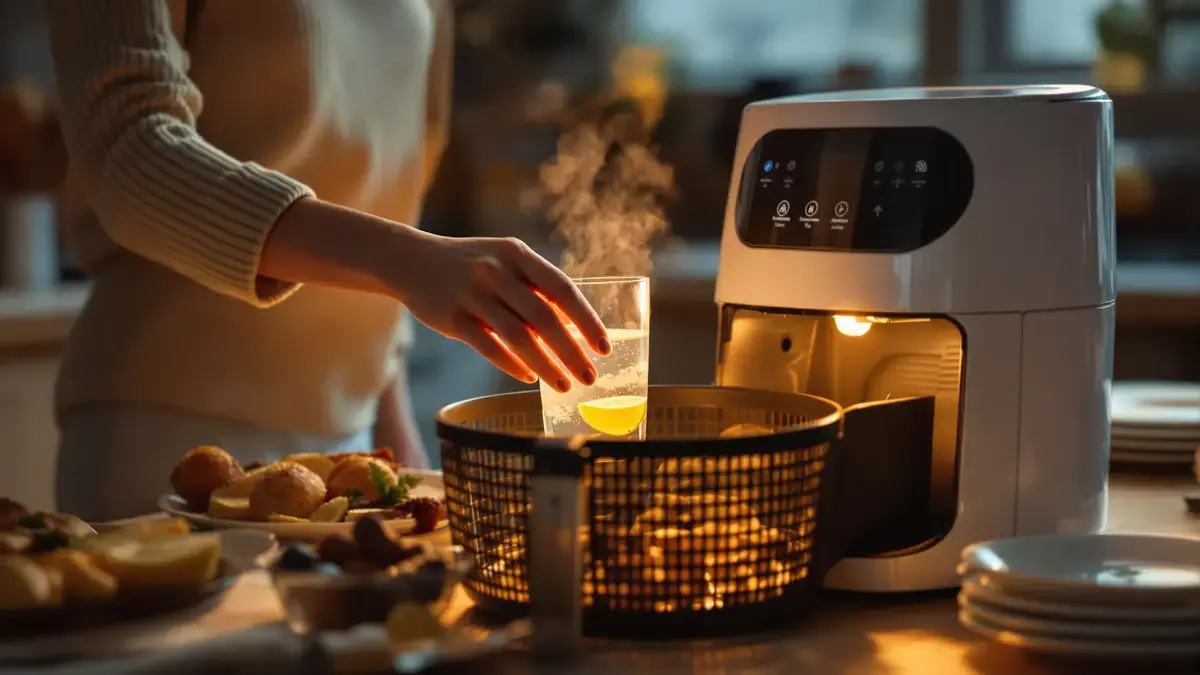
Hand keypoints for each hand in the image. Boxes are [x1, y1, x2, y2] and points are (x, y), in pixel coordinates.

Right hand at [395, 234, 610, 391]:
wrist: (411, 260)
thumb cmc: (470, 265)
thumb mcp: (504, 262)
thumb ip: (535, 290)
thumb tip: (574, 330)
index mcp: (517, 254)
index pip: (562, 288)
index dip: (586, 320)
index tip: (603, 347)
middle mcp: (496, 271)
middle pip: (544, 317)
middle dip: (571, 351)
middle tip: (589, 377)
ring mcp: (472, 294)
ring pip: (518, 336)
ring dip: (546, 365)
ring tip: (563, 385)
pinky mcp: (452, 317)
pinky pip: (488, 347)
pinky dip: (512, 364)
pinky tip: (529, 378)